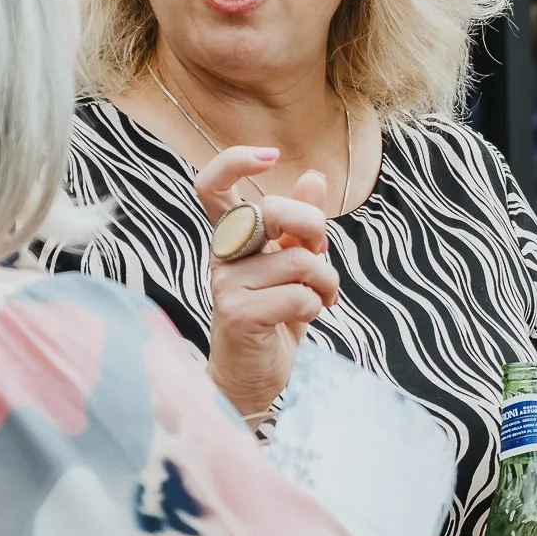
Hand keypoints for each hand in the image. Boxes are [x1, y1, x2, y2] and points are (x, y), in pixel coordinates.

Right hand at [195, 147, 338, 416]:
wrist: (253, 378)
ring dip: (325, 282)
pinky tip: (305, 317)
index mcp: (231, 237)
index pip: (212, 186)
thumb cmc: (274, 318)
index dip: (236, 161)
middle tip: (323, 252)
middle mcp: (221, 255)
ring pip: (299, 260)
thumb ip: (300, 225)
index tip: (271, 156)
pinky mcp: (237, 313)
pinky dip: (316, 306)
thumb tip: (315, 177)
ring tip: (318, 299)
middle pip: (273, 211)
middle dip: (314, 226)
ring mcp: (225, 284)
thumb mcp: (293, 266)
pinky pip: (299, 295)